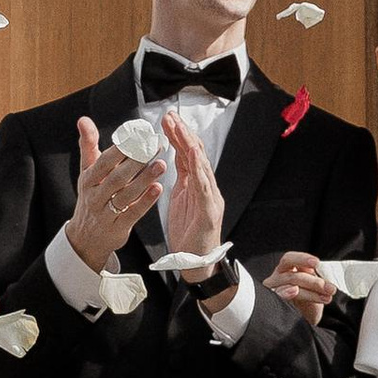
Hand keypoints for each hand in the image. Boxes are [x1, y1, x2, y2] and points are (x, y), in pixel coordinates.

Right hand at [67, 114, 164, 273]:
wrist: (85, 238)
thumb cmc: (90, 198)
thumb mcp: (86, 172)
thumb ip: (88, 145)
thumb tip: (83, 120)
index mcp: (88, 179)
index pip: (105, 161)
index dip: (121, 147)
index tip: (138, 133)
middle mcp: (95, 196)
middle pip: (117, 176)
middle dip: (137, 160)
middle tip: (155, 145)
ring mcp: (106, 213)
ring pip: (126, 194)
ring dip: (144, 179)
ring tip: (161, 164)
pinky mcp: (118, 228)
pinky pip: (133, 213)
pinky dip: (146, 201)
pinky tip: (158, 189)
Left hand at [161, 111, 226, 261]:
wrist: (196, 261)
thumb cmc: (189, 232)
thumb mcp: (180, 200)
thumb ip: (180, 180)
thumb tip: (172, 159)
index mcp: (196, 184)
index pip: (187, 155)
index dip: (178, 136)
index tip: (166, 119)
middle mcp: (206, 187)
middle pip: (196, 154)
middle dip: (183, 134)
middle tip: (170, 116)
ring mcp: (210, 197)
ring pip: (201, 165)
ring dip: (190, 145)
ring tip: (180, 128)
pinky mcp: (209, 211)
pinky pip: (204, 187)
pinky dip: (199, 169)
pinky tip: (193, 155)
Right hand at [266, 250, 336, 326]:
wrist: (304, 320)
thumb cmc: (308, 301)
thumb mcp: (315, 288)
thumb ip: (316, 280)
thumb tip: (321, 278)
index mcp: (287, 269)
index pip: (290, 259)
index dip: (302, 259)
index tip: (316, 263)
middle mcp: (277, 278)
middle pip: (293, 276)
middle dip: (314, 282)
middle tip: (330, 289)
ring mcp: (274, 290)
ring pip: (290, 286)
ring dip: (311, 293)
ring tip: (325, 298)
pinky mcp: (272, 302)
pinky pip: (278, 297)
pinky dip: (285, 293)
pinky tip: (294, 290)